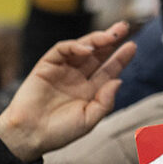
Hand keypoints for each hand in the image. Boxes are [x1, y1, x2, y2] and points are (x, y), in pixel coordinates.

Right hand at [0, 23, 135, 161]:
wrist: (29, 136)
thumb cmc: (59, 132)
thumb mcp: (89, 119)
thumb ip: (105, 101)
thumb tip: (119, 81)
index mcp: (90, 90)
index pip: (109, 69)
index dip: (121, 58)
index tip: (133, 46)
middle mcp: (77, 78)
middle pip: (98, 54)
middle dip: (111, 40)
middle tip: (124, 27)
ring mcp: (61, 71)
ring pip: (81, 48)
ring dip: (95, 39)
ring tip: (110, 36)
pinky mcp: (45, 67)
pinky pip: (60, 51)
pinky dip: (73, 46)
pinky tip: (87, 49)